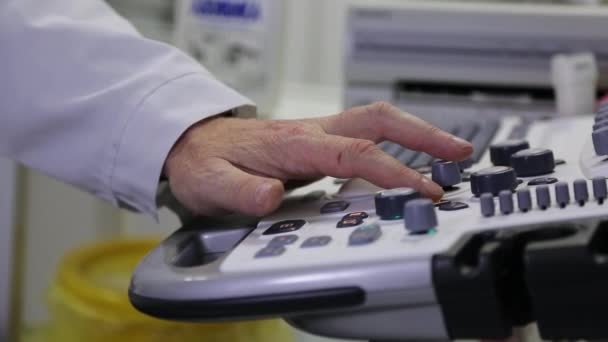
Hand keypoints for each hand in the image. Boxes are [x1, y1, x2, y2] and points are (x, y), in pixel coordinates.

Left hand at [163, 102, 472, 215]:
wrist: (193, 143)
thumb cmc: (205, 162)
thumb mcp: (211, 185)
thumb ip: (241, 193)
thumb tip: (271, 197)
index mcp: (294, 145)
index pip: (354, 154)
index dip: (393, 170)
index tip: (422, 189)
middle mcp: (312, 133)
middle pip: (378, 121)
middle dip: (423, 135)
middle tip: (460, 152)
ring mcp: (317, 134)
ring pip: (376, 123)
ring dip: (416, 134)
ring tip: (449, 152)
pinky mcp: (317, 142)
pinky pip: (365, 135)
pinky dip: (395, 142)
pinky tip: (407, 157)